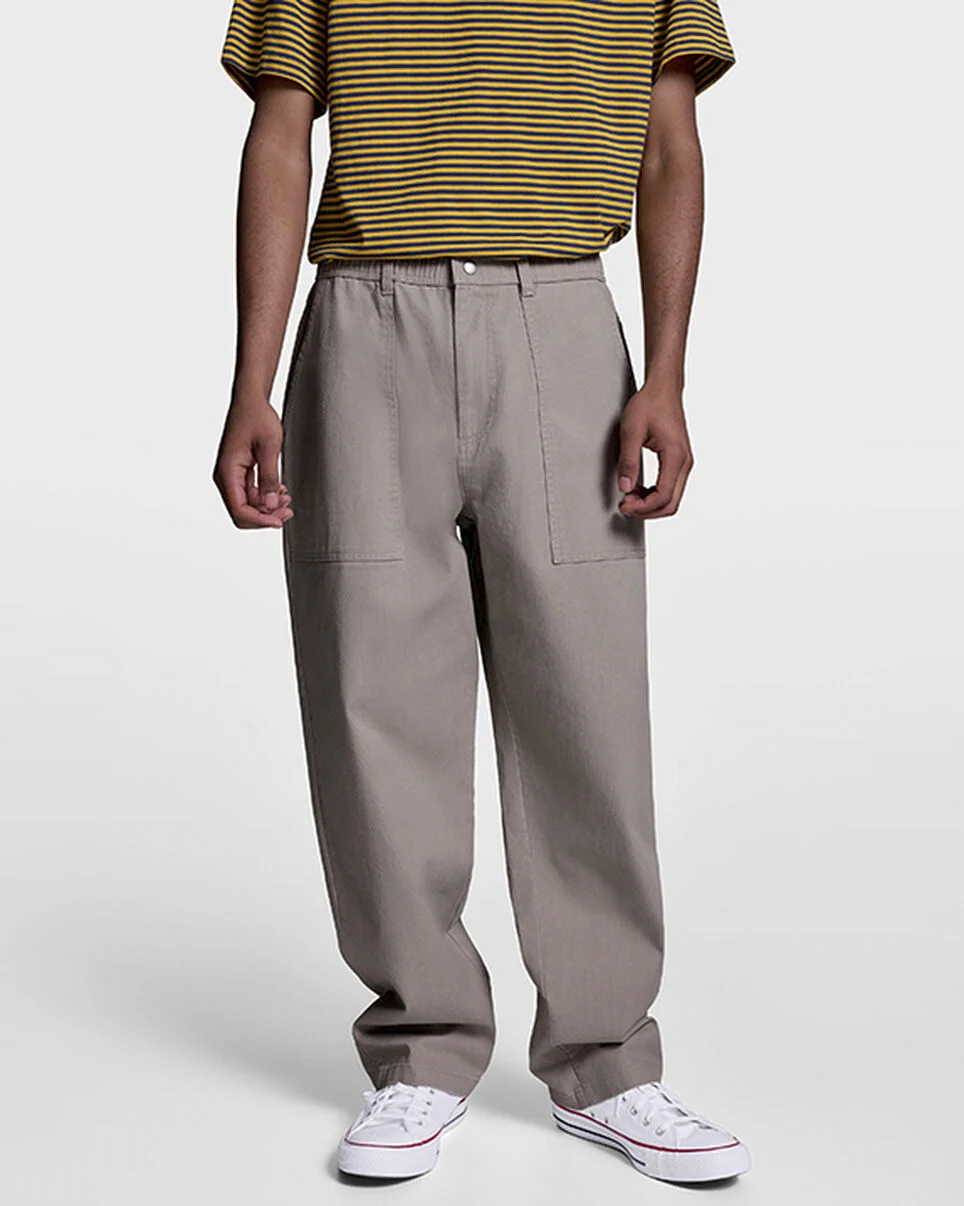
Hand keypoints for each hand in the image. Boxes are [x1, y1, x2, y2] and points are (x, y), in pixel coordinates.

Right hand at [212, 395, 293, 528]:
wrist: (251, 400)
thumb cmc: (257, 416)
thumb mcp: (270, 447)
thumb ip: (270, 477)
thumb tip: (271, 505)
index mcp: (227, 471)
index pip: (239, 509)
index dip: (259, 520)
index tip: (278, 520)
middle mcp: (225, 476)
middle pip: (242, 512)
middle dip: (265, 516)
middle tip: (288, 511)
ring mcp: (232, 475)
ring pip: (248, 505)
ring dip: (268, 507)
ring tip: (287, 499)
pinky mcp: (239, 473)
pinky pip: (251, 493)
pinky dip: (266, 496)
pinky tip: (280, 491)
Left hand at [616, 380, 693, 518]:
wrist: (663, 389)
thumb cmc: (649, 404)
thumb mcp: (631, 431)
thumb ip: (627, 460)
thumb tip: (625, 487)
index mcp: (675, 456)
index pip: (663, 496)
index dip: (642, 507)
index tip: (624, 504)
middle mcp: (684, 462)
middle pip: (671, 504)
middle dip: (647, 511)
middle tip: (625, 505)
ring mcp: (684, 463)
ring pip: (672, 499)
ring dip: (650, 504)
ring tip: (629, 497)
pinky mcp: (679, 462)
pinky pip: (670, 488)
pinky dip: (654, 495)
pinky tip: (638, 489)